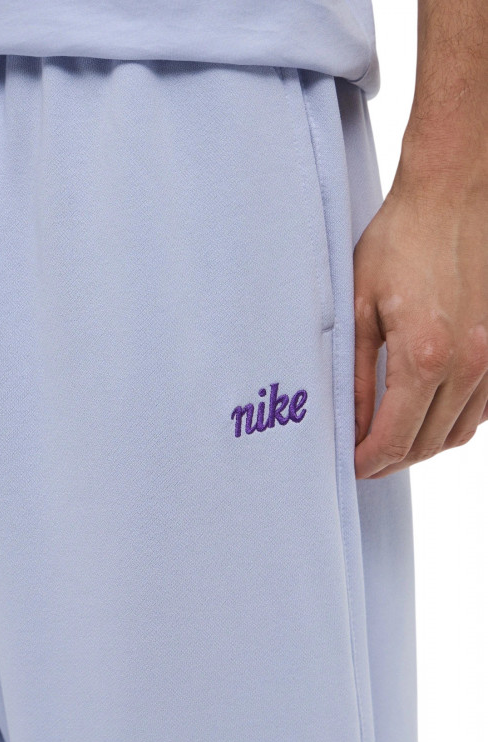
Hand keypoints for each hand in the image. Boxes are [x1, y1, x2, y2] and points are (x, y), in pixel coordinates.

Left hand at [352, 142, 487, 479]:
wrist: (453, 194)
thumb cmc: (401, 241)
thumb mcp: (359, 309)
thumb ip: (354, 376)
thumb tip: (349, 425)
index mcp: (425, 357)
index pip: (395, 439)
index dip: (368, 462)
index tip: (348, 466)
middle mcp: (468, 365)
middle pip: (428, 445)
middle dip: (390, 461)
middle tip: (362, 460)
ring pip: (458, 433)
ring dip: (422, 446)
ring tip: (388, 442)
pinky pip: (481, 409)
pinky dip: (452, 423)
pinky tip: (425, 415)